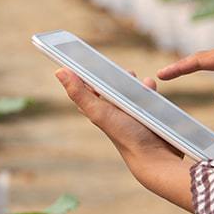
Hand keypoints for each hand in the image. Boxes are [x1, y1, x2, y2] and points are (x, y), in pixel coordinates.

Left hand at [55, 68, 178, 161]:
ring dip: (134, 81)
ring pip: (129, 88)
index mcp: (96, 108)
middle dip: (116, 75)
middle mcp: (111, 110)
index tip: (89, 59)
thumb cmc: (125, 136)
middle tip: (123, 73)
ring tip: (138, 80)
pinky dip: (148, 88)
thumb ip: (80, 93)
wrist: (154, 155)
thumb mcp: (99, 112)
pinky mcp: (146, 112)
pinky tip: (151, 87)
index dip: (87, 72)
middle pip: (109, 84)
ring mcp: (129, 111)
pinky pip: (146, 95)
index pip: (86, 85)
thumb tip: (59, 71)